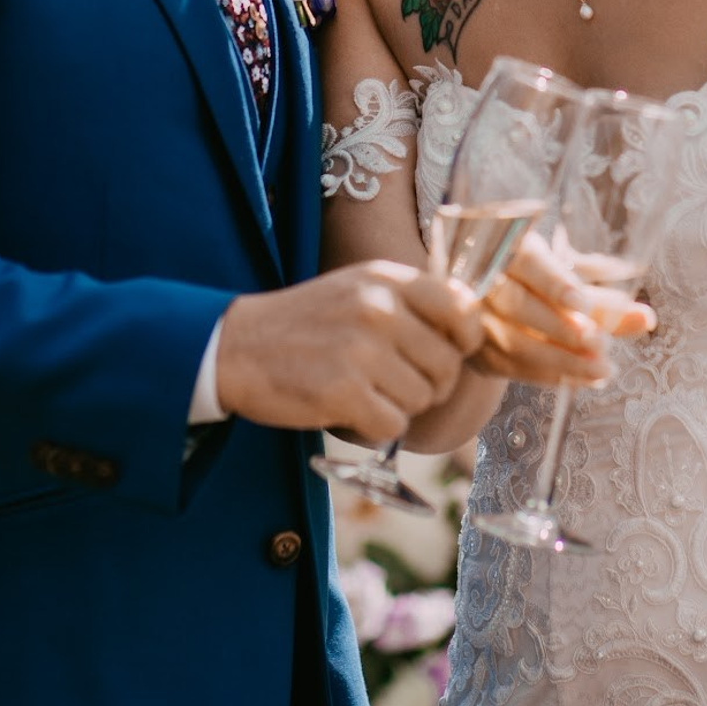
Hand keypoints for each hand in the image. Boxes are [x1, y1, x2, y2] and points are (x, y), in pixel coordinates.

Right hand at [217, 265, 477, 439]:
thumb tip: (471, 331)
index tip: (447, 350)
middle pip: (447, 365)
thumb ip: (411, 302)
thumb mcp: (358, 288)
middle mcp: (379, 309)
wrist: (235, 346)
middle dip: (429, 383)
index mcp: (387, 279)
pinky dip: (376, 426)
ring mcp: (362, 350)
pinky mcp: (343, 391)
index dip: (465, 338)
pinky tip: (349, 408)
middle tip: (392, 380)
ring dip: (398, 405)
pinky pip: (393, 425)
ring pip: (422, 398)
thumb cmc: (306, 323)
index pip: (462, 307)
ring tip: (363, 389)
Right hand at [473, 231, 654, 389]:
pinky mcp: (477, 352)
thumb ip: (605, 300)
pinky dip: (548, 375)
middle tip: (602, 345)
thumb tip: (646, 319)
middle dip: (561, 328)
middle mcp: (482, 279)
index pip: (528, 262)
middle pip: (517, 305)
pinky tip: (580, 379)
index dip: (554, 283)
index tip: (583, 305)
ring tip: (602, 369)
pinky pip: (511, 368)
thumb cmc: (541, 281)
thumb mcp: (571, 281)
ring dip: (561, 360)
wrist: (493, 300)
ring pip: (513, 342)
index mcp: (508, 245)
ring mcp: (473, 319)